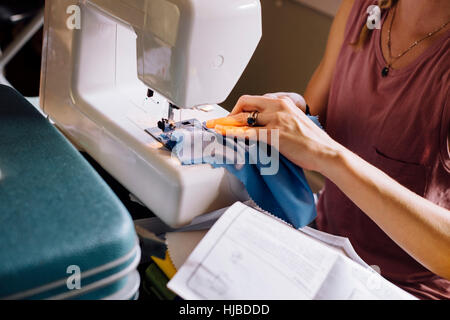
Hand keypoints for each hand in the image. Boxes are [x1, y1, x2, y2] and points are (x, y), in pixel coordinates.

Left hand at [206, 95, 341, 172]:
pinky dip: (234, 134)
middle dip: (229, 113)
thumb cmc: (313, 142)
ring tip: (215, 129)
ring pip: (244, 118)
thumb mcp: (295, 123)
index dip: (239, 108)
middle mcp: (278, 107)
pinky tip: (225, 135)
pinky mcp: (275, 135)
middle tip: (219, 122)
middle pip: (245, 103)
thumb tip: (263, 128)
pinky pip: (248, 133)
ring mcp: (276, 120)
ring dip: (226, 124)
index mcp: (283, 102)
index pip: (254, 99)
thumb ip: (279, 120)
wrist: (326, 152)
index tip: (231, 116)